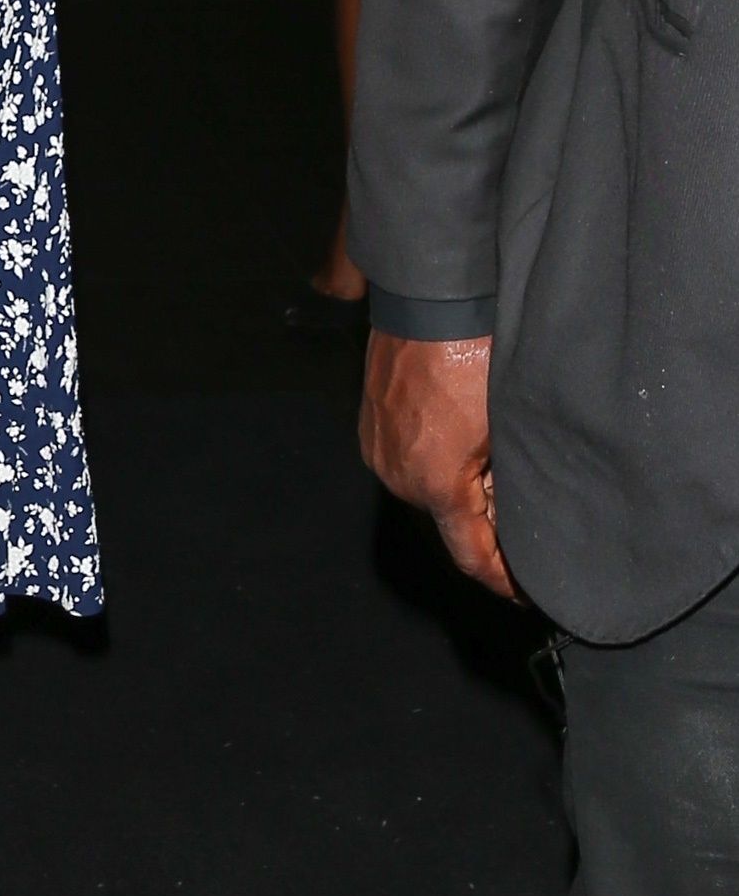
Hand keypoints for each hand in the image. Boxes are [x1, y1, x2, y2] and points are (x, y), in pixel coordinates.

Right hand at [359, 330, 518, 598]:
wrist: (430, 302)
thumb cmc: (474, 357)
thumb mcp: (509, 430)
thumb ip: (508, 486)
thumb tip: (512, 515)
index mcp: (434, 485)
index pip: (472, 555)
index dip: (502, 580)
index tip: (524, 593)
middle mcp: (398, 476)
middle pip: (449, 521)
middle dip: (484, 519)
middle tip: (520, 500)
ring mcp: (379, 449)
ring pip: (429, 489)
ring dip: (459, 487)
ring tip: (492, 459)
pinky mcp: (372, 424)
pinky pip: (409, 459)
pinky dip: (437, 460)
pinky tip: (461, 434)